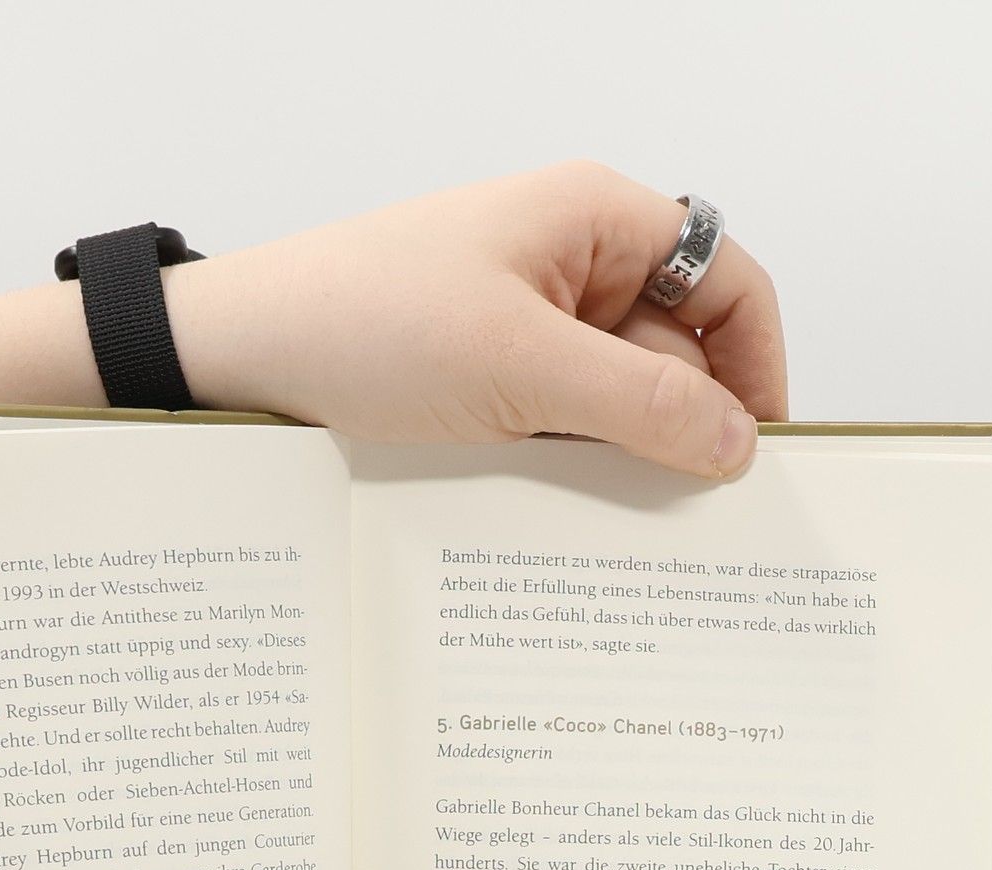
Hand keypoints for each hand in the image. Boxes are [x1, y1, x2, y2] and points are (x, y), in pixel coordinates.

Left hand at [0, 161, 785, 482]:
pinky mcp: (479, 382)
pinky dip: (562, 471)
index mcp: (593, 220)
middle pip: (674, 354)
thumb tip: (737, 443)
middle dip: (680, 431)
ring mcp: (520, 327)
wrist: (234, 357)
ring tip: (605, 526)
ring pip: (611, 403)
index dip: (757, 365)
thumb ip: (642, 405)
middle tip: (683, 521)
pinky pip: (553, 429)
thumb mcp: (519, 369)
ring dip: (615, 462)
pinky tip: (551, 516)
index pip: (726, 282)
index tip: (756, 455)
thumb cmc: (359, 322)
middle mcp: (566, 265)